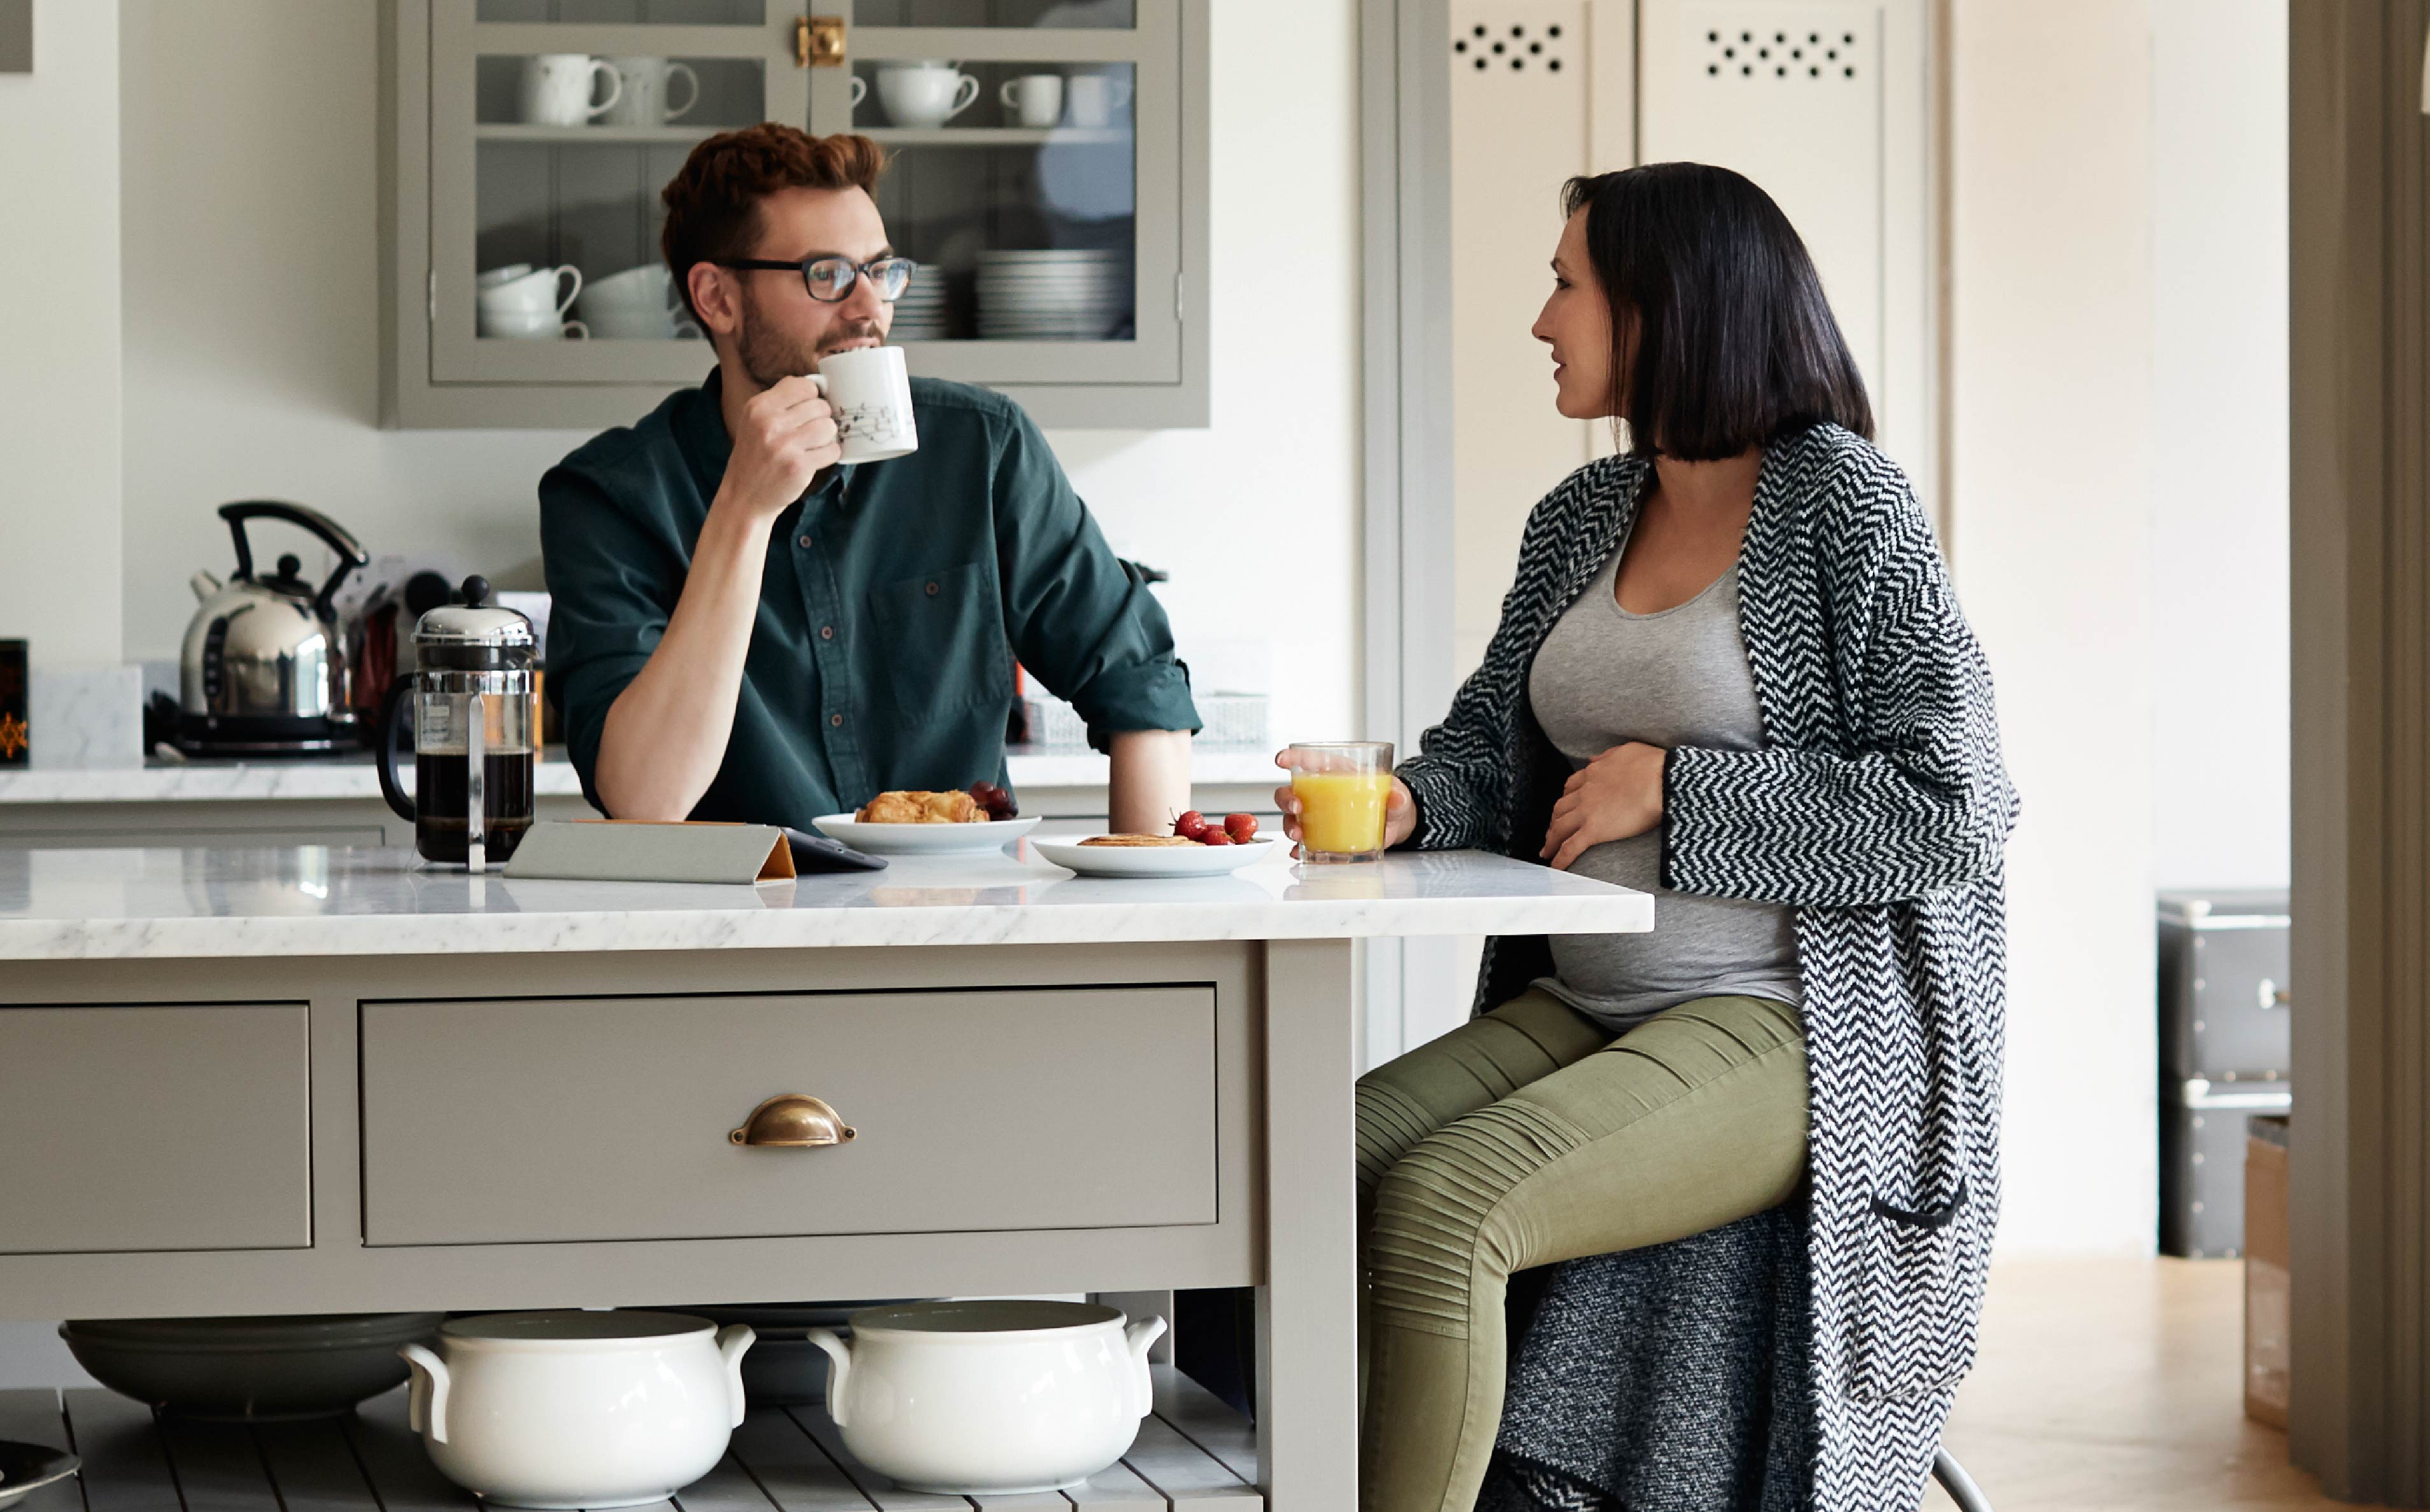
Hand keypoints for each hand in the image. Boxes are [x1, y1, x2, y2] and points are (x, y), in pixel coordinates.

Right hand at [717, 374, 841, 523]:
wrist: (744, 496)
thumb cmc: (754, 456)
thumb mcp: (754, 420)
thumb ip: (781, 400)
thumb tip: (817, 384)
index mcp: (759, 407)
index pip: (804, 386)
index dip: (812, 398)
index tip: (807, 411)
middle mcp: (770, 423)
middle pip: (821, 406)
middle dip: (820, 419)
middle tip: (808, 433)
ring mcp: (785, 445)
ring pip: (829, 427)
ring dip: (826, 437)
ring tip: (812, 445)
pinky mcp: (799, 466)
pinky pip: (832, 450)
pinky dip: (828, 455)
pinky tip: (814, 459)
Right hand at [1273, 748, 1416, 850]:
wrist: (1395, 823)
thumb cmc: (1390, 799)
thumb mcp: (1398, 794)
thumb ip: (1398, 796)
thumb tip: (1396, 798)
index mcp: (1337, 772)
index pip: (1311, 760)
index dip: (1293, 758)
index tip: (1281, 759)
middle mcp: (1321, 793)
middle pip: (1292, 791)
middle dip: (1287, 798)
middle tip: (1296, 807)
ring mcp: (1318, 815)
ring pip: (1292, 817)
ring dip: (1290, 826)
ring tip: (1298, 835)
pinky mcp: (1323, 835)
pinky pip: (1304, 842)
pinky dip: (1298, 848)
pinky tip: (1299, 852)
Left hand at [1541, 742, 1665, 869]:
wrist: (1662, 779)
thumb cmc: (1653, 764)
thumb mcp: (1626, 751)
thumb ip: (1608, 756)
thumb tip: (1594, 760)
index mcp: (1593, 773)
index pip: (1572, 787)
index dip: (1566, 799)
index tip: (1566, 807)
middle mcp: (1585, 791)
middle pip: (1560, 808)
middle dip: (1555, 820)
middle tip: (1553, 831)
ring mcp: (1587, 811)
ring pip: (1560, 827)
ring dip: (1551, 840)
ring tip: (1547, 850)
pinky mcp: (1594, 830)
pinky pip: (1570, 846)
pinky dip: (1560, 857)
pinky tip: (1555, 867)